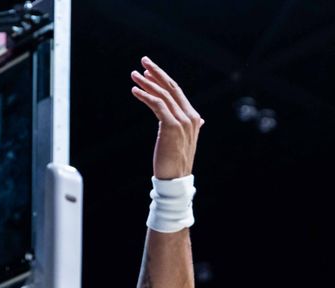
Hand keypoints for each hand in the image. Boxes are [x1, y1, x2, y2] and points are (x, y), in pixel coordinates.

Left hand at [130, 57, 203, 178]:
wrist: (175, 180)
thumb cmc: (175, 162)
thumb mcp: (185, 141)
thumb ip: (191, 127)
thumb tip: (200, 120)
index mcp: (194, 117)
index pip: (177, 92)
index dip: (163, 79)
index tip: (150, 70)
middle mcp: (190, 116)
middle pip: (171, 87)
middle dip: (156, 72)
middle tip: (143, 61)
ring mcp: (182, 121)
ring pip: (163, 95)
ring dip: (147, 83)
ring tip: (134, 75)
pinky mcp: (171, 126)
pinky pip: (157, 105)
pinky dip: (145, 96)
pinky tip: (135, 91)